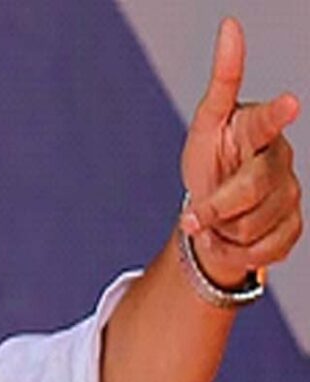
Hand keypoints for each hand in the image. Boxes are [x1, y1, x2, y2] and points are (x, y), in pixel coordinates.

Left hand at [179, 17, 301, 288]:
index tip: (287, 103)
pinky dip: (233, 253)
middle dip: (216, 209)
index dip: (275, 115)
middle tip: (193, 220)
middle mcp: (280, 160)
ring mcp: (289, 195)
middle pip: (251, 189)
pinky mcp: (291, 228)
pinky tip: (228, 241)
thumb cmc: (211, 159)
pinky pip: (262, 251)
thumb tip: (230, 25)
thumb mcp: (205, 127)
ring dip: (222, 232)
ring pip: (254, 226)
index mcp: (257, 131)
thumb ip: (221, 85)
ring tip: (216, 222)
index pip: (265, 123)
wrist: (211, 214)